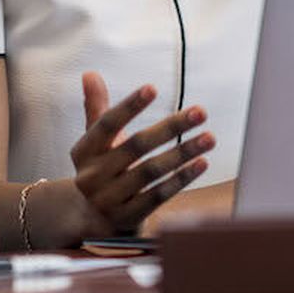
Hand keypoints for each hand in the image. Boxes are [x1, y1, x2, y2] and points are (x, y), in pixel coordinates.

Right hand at [66, 73, 212, 240]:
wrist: (89, 219)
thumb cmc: (100, 169)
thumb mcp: (93, 141)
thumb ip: (95, 107)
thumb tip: (90, 73)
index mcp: (84, 151)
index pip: (107, 124)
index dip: (129, 106)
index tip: (152, 88)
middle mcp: (93, 175)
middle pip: (135, 146)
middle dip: (171, 127)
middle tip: (201, 111)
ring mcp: (109, 199)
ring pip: (150, 171)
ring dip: (183, 153)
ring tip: (209, 137)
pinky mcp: (128, 219)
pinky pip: (158, 196)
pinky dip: (180, 179)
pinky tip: (201, 164)